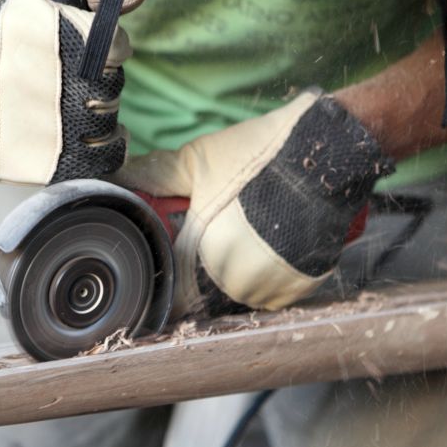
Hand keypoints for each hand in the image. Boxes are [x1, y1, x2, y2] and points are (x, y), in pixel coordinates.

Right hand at [0, 0, 140, 184]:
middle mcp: (26, 80)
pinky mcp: (35, 164)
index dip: (113, 48)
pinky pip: (101, 160)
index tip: (100, 49)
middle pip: (109, 87)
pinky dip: (110, 147)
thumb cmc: (16, 36)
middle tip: (83, 80)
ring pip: (105, 123)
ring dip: (104, 114)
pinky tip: (99, 134)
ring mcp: (30, 127)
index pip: (107, 46)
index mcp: (30, 32)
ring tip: (82, 105)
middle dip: (105, 81)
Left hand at [114, 89, 393, 316]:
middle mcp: (239, 282)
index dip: (171, 281)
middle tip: (220, 233)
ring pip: (245, 291)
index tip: (171, 267)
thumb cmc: (260, 156)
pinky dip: (273, 272)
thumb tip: (118, 178)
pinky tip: (274, 242)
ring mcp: (276, 287)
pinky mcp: (306, 284)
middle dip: (208, 268)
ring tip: (249, 234)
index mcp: (204, 258)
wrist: (328, 152)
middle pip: (211, 289)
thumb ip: (156, 175)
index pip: (176, 293)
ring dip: (242, 272)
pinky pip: (278, 289)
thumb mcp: (201, 160)